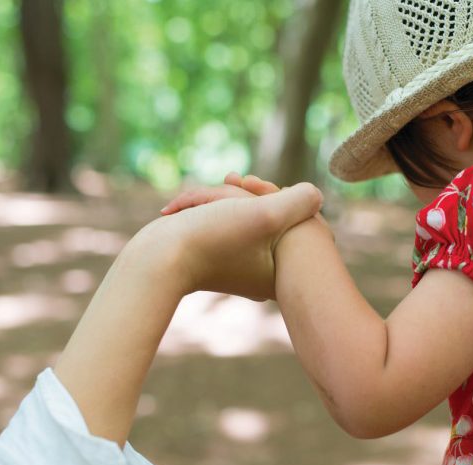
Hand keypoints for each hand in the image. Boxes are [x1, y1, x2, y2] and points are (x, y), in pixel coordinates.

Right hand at [144, 176, 321, 299]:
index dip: (274, 196)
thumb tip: (316, 196)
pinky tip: (197, 201)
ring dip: (230, 197)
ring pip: (244, 217)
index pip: (295, 221)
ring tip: (216, 186)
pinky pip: (224, 224)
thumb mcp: (265, 214)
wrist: (156, 258)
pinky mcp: (215, 260)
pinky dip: (214, 207)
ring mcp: (238, 269)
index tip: (250, 187)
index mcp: (281, 273)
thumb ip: (299, 201)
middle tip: (232, 181)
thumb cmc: (212, 237)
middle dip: (251, 195)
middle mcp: (262, 275)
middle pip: (270, 219)